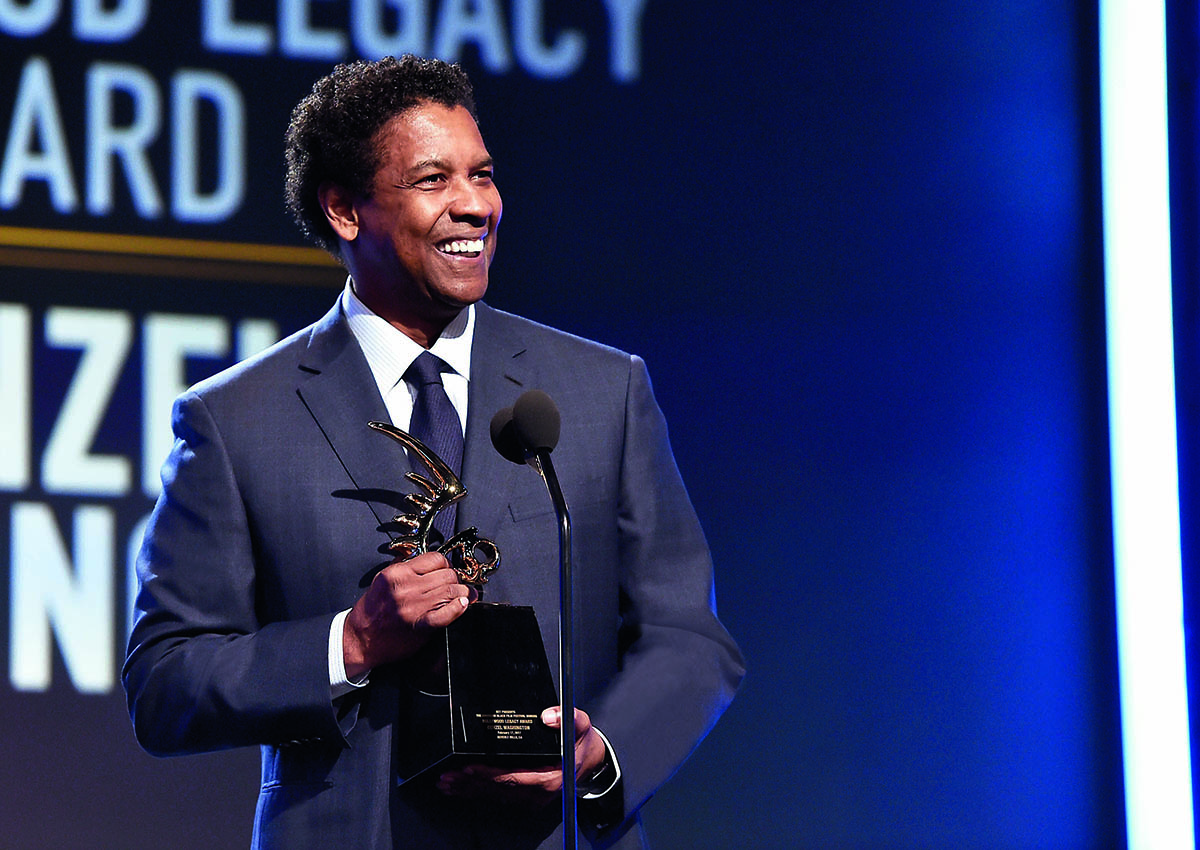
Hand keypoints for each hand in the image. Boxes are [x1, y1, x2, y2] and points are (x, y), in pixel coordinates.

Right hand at [342, 551, 473, 677]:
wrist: (360, 640)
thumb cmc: (372, 611)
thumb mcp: (382, 580)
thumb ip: (404, 568)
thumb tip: (426, 560)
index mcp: (397, 573)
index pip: (435, 558)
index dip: (446, 564)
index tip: (448, 570)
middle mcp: (406, 587)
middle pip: (447, 574)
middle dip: (457, 579)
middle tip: (460, 584)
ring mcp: (414, 607)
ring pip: (451, 590)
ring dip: (463, 592)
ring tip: (467, 595)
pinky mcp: (421, 625)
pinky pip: (447, 613)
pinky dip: (459, 607)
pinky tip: (463, 604)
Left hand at [436, 707, 608, 806]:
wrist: (590, 760)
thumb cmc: (581, 742)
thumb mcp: (580, 724)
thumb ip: (568, 717)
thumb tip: (548, 716)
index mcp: (550, 778)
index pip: (513, 778)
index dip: (489, 774)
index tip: (469, 767)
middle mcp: (538, 793)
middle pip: (498, 790)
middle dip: (470, 783)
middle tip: (447, 776)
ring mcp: (531, 798)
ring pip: (495, 796)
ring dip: (469, 790)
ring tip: (447, 783)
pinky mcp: (526, 798)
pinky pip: (499, 796)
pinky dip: (478, 792)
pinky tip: (462, 788)